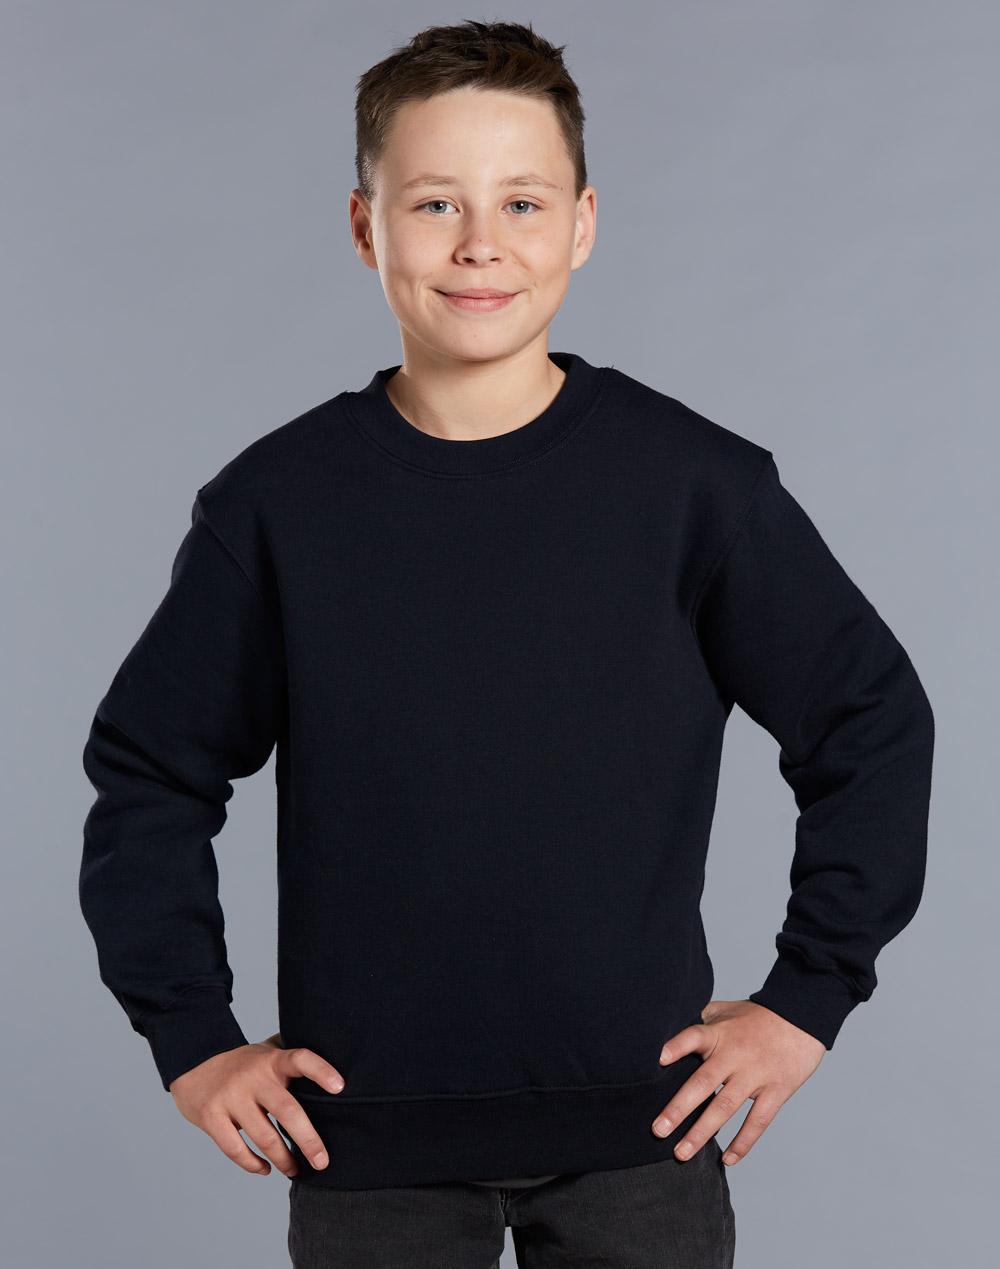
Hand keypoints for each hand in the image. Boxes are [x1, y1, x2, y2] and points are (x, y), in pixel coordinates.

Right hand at [168, 1033, 345, 1177]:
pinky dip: (253, 1164)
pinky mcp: (212, 1117)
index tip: (341, 1087)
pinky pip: (236, 1149)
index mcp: (271, 1060)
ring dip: (283, 1159)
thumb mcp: (267, 1052)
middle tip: (322, 1162)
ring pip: (264, 1137)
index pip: (301, 1059)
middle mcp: (253, 1077)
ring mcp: (231, 1097)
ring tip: (295, 1170)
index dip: (321, 1071)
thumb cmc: (243, 1063)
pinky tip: (266, 1169)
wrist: (194, 1062)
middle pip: (287, 1110)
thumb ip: (293, 1056)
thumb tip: (335, 1057)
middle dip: (308, 1140)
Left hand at [651, 999, 825, 1165]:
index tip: (658, 1060)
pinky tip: (726, 1159)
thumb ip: (700, 1022)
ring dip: (702, 1132)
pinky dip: (742, 1142)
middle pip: (704, 1082)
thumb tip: (668, 1034)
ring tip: (681, 1154)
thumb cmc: (756, 1015)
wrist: (801, 1016)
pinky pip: (757, 1121)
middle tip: (658, 1131)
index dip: (676, 1046)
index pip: (694, 1036)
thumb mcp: (725, 1010)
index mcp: (720, 1033)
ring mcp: (756, 1074)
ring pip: (725, 1107)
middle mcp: (735, 1055)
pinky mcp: (776, 1091)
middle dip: (679, 1108)